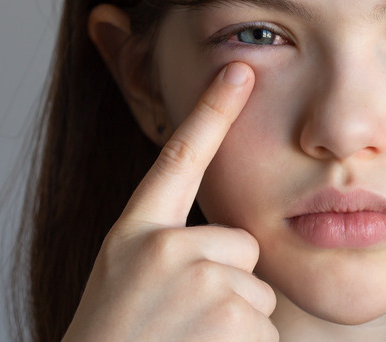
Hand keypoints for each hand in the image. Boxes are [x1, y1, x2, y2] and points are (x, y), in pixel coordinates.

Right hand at [62, 62, 277, 341]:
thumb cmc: (117, 341)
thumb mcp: (123, 281)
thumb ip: (164, 248)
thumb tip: (228, 245)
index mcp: (134, 235)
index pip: (179, 158)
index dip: (211, 110)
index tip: (238, 70)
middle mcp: (164, 247)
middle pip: (242, 246)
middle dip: (229, 285)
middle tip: (184, 322)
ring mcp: (198, 279)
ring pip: (257, 291)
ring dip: (236, 324)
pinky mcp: (231, 315)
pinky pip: (267, 328)